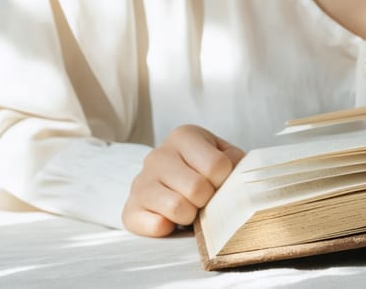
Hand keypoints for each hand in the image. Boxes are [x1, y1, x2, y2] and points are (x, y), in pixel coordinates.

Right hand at [123, 125, 244, 236]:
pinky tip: (170, 220)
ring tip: (188, 208)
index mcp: (184, 136)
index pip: (218, 166)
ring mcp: (140, 181)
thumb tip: (234, 172)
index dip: (224, 181)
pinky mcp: (130, 209)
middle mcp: (158, 154)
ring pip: (177, 208)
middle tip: (203, 199)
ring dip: (190, 215)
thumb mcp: (225, 157)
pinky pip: (156, 226)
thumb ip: (236, 161)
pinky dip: (169, 228)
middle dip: (207, 200)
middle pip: (198, 189)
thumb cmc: (204, 172)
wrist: (169, 187)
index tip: (217, 182)